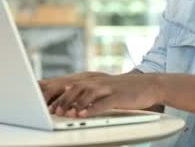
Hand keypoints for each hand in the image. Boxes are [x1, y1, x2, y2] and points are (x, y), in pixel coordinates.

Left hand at [48, 73, 162, 117]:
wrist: (149, 85)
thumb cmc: (124, 90)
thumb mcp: (103, 90)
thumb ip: (87, 95)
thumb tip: (69, 105)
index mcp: (93, 80)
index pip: (70, 84)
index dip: (57, 93)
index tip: (44, 102)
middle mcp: (98, 81)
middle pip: (74, 87)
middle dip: (61, 99)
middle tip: (51, 111)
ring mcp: (108, 88)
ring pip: (87, 93)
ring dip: (74, 104)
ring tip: (65, 114)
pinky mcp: (118, 96)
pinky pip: (103, 103)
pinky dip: (92, 109)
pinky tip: (84, 114)